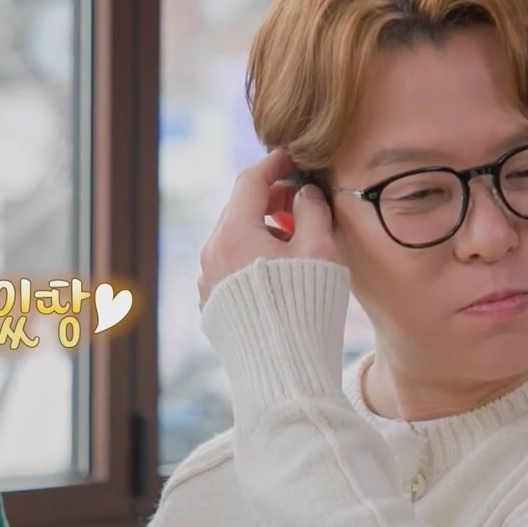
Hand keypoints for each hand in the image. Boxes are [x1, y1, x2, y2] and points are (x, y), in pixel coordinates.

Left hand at [198, 149, 337, 305]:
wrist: (282, 369)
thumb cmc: (304, 306)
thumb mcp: (319, 248)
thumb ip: (312, 210)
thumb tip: (304, 193)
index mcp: (234, 232)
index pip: (250, 181)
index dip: (273, 164)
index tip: (290, 157)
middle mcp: (212, 253)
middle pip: (240, 210)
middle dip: (270, 200)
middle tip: (300, 201)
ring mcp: (209, 281)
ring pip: (235, 239)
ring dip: (262, 231)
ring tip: (295, 241)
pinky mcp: (213, 305)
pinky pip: (230, 267)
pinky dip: (252, 257)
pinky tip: (278, 270)